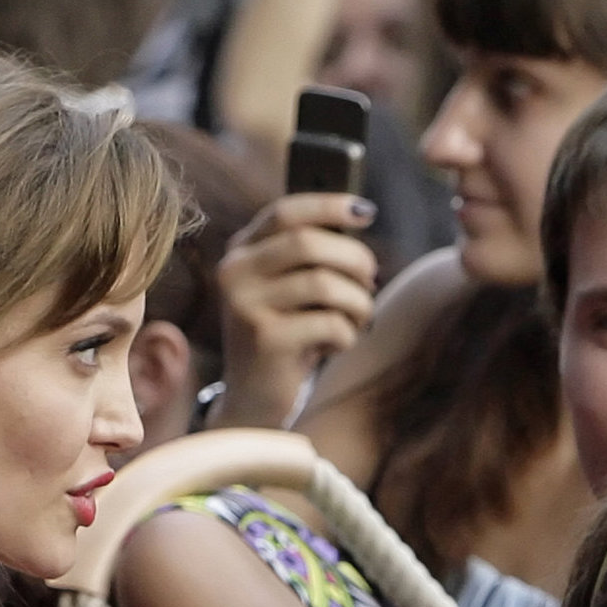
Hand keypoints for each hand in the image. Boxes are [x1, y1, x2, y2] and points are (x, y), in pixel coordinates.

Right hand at [214, 193, 378, 428]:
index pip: (286, 212)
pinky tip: (334, 346)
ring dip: (357, 302)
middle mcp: (234, 273)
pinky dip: (346, 335)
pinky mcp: (264, 340)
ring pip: (324, 284)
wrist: (253, 400)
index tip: (366, 212)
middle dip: (355, 259)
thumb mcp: (291, 292)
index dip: (329, 205)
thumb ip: (311, 256)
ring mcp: (245, 306)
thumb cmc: (286, 338)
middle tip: (372, 280)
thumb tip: (360, 216)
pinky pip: (329, 324)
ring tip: (357, 318)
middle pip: (309, 243)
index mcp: (241, 253)